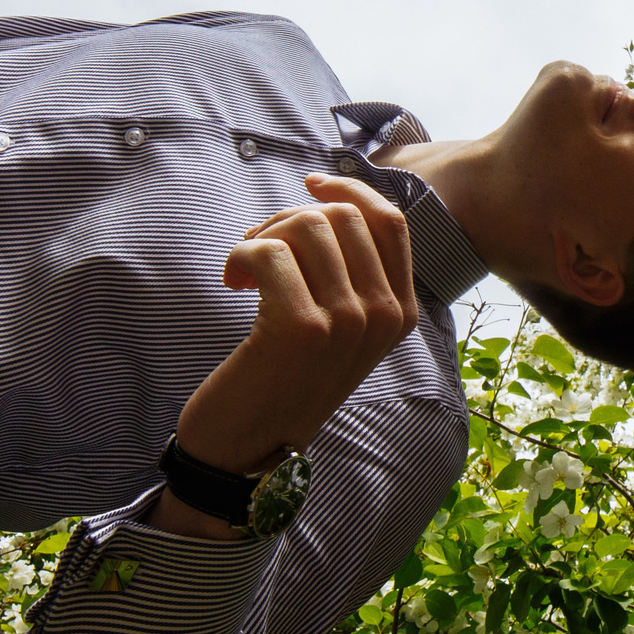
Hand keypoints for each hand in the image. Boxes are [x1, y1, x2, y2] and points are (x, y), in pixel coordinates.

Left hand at [150, 174, 418, 537]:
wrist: (246, 450)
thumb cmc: (284, 381)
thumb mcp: (340, 330)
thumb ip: (352, 275)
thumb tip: (329, 196)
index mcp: (401, 313)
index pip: (391, 220)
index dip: (348, 188)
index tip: (310, 183)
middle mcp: (383, 316)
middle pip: (342, 215)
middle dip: (289, 217)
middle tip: (259, 249)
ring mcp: (347, 321)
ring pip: (306, 225)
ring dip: (261, 236)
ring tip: (245, 269)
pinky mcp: (301, 327)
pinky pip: (268, 251)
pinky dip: (240, 256)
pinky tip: (232, 282)